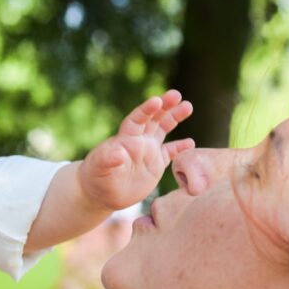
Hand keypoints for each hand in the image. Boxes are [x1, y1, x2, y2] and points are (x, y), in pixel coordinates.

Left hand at [78, 90, 193, 210]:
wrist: (101, 193)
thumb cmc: (96, 178)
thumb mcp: (100, 169)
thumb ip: (107, 159)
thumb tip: (118, 154)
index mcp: (126, 139)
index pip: (137, 120)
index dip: (146, 110)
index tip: (157, 100)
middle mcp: (139, 141)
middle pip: (153, 118)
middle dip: (165, 106)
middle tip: (177, 94)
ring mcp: (148, 151)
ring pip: (163, 129)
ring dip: (175, 117)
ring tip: (188, 106)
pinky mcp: (155, 165)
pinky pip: (170, 152)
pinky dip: (180, 148)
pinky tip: (191, 143)